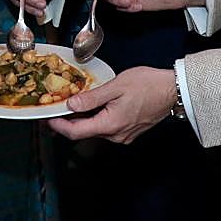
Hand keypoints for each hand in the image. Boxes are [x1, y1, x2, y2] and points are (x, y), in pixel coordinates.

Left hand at [47, 67, 176, 143]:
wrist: (173, 90)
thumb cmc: (149, 85)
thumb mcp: (115, 86)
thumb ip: (91, 98)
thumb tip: (71, 105)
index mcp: (110, 125)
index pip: (75, 132)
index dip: (58, 125)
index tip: (47, 117)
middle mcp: (116, 135)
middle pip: (84, 132)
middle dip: (67, 121)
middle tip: (55, 108)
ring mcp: (123, 135)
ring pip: (95, 129)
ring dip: (82, 118)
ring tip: (71, 103)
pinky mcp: (129, 131)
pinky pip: (106, 127)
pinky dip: (95, 118)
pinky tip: (91, 106)